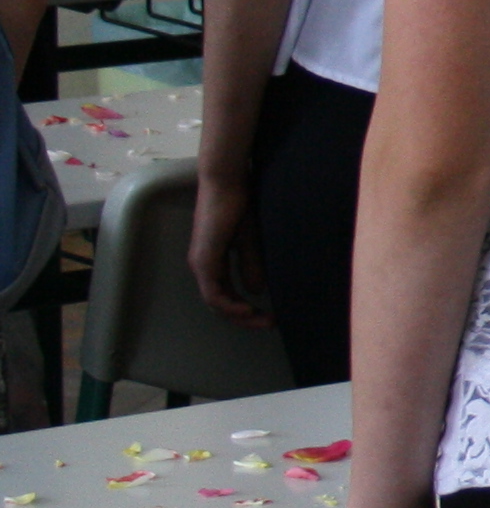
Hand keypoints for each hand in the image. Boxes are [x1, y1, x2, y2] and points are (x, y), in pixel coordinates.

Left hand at [185, 172, 277, 331]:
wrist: (227, 182)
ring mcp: (201, 263)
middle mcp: (203, 265)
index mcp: (213, 260)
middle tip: (269, 324)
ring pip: (215, 302)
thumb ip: (251, 264)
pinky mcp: (204, 259)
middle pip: (219, 303)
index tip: (269, 314)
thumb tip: (255, 290)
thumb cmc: (240, 204)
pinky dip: (229, 304)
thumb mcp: (252, 239)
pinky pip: (213, 292)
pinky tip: (247, 308)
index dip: (245, 308)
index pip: (225, 294)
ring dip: (238, 314)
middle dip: (244, 317)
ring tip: (262, 319)